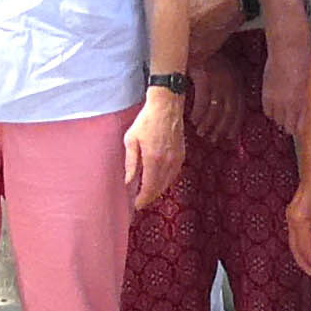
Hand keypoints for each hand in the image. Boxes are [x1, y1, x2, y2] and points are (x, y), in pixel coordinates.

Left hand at [123, 88, 187, 212]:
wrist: (166, 106)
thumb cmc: (146, 120)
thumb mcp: (131, 140)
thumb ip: (131, 163)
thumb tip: (128, 181)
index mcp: (154, 160)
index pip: (149, 188)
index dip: (143, 199)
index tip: (136, 205)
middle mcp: (168, 162)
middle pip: (160, 188)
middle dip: (149, 197)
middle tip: (140, 201)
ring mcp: (177, 159)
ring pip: (168, 182)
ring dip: (158, 190)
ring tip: (147, 192)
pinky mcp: (182, 154)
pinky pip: (174, 174)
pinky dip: (166, 180)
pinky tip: (158, 180)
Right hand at [258, 26, 310, 136]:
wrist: (290, 42)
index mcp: (309, 103)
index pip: (306, 130)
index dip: (310, 130)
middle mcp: (292, 106)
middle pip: (291, 129)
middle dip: (296, 125)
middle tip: (301, 116)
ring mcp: (277, 101)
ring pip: (279, 122)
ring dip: (285, 117)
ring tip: (290, 106)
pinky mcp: (266, 95)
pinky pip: (269, 112)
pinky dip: (274, 109)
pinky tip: (280, 100)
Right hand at [285, 168, 310, 274]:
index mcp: (301, 221)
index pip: (305, 247)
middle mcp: (292, 220)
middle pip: (295, 247)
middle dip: (302, 261)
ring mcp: (291, 216)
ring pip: (293, 241)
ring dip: (300, 254)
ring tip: (309, 263)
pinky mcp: (292, 213)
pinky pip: (294, 234)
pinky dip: (299, 244)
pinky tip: (306, 248)